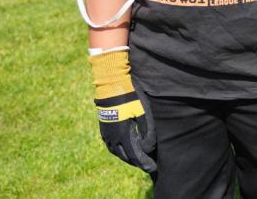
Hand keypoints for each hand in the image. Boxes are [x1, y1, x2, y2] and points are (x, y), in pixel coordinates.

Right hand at [90, 50, 156, 172]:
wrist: (111, 86)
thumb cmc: (129, 98)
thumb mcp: (142, 113)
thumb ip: (146, 131)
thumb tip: (149, 148)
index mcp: (123, 135)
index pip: (135, 156)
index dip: (144, 163)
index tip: (152, 169)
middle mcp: (113, 138)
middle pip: (125, 156)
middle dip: (136, 162)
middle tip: (146, 165)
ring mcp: (106, 134)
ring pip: (116, 152)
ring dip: (126, 157)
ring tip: (135, 159)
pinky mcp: (103, 128)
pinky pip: (110, 145)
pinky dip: (118, 150)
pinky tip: (122, 148)